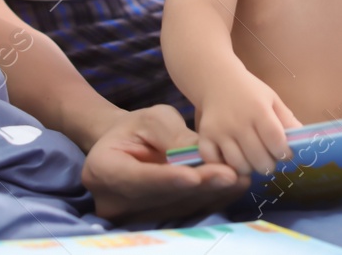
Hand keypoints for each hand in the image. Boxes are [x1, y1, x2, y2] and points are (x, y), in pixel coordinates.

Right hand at [80, 104, 246, 222]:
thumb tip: (199, 151)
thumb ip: (172, 135)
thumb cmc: (137, 127)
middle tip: (231, 174)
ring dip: (210, 194)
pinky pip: (186, 213)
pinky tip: (233, 187)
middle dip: (199, 186)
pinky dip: (211, 200)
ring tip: (239, 178)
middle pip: (161, 198)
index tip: (194, 176)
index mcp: (102, 170)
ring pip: (177, 208)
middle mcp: (115, 202)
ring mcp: (133, 217)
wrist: (127, 147)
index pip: (137, 179)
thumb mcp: (151, 119)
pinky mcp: (155, 222)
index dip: (167, 180)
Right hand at [196, 75, 302, 175]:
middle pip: (258, 157)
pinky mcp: (205, 137)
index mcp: (258, 110)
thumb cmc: (249, 92)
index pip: (275, 140)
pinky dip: (224, 167)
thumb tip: (303, 140)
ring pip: (238, 164)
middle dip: (268, 165)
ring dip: (249, 169)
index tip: (285, 155)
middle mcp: (238, 121)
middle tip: (269, 162)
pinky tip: (233, 160)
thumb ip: (287, 120)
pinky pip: (214, 162)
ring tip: (252, 162)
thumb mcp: (272, 100)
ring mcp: (219, 130)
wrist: (217, 80)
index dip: (283, 152)